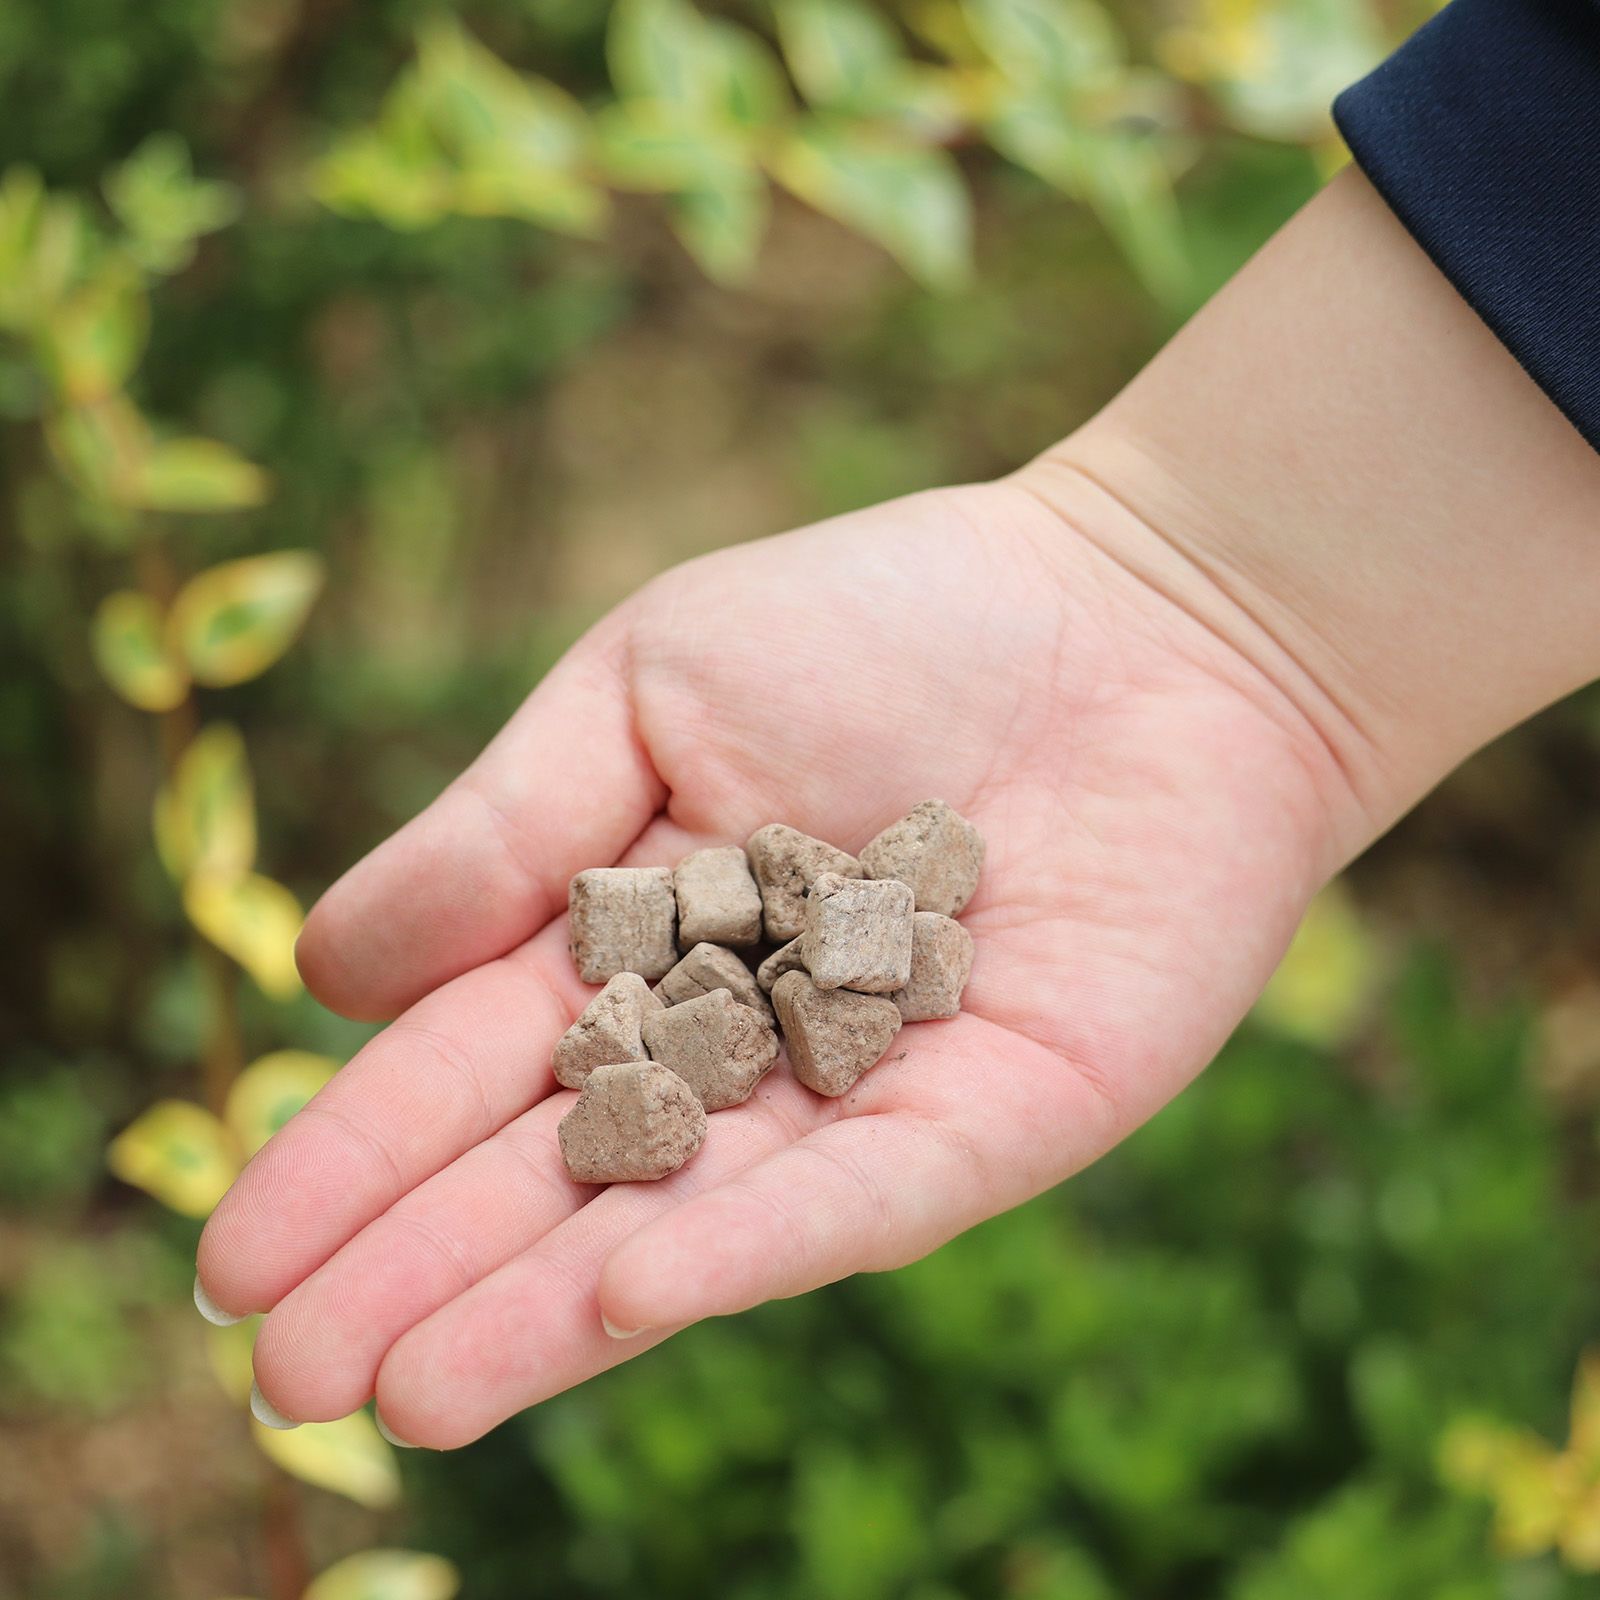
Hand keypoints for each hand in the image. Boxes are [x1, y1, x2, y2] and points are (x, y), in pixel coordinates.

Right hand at [197, 465, 1373, 1447]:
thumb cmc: (890, 619)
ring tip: (409, 1394)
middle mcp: (742, 1044)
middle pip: (563, 1170)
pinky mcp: (997, 1117)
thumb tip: (325, 974)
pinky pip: (867, 1194)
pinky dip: (754, 1242)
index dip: (357, 1158)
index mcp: (644, 940)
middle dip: (424, 1270)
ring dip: (550, 1310)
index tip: (238, 1258)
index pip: (474, 1067)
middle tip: (289, 1374)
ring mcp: (865, 1093)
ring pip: (692, 1217)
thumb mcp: (650, 683)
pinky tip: (626, 1295)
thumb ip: (504, 826)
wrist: (1142, 613)